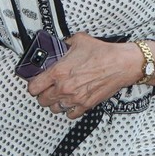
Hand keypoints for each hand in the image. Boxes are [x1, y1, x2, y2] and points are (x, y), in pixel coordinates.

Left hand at [25, 34, 141, 119]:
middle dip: (43, 94)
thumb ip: (64, 45)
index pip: (34, 87)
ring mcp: (75, 99)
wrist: (121, 64)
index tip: (36, 82)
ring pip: (54, 109)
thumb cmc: (102, 52)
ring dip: (55, 103)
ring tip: (59, 95)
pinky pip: (70, 115)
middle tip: (48, 88)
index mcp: (58, 72)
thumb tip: (58, 46)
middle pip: (42, 101)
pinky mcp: (86, 105)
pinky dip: (69, 110)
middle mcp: (64, 88)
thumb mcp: (78, 40)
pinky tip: (71, 101)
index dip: (33, 85)